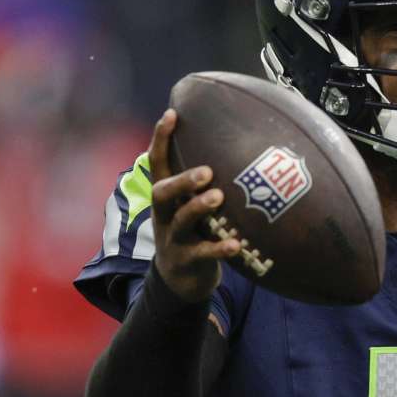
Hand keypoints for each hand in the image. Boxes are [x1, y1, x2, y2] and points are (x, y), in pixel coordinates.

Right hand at [148, 109, 241, 301]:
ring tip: (218, 197)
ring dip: (198, 207)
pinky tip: (236, 244)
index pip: (157, 164)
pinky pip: (203, 254)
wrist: (182, 283)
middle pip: (162, 193)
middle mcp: (165, 216)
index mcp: (166, 199)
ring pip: (181, 221)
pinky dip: (219, 248)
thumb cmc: (195, 233)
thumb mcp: (192, 208)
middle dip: (182, 180)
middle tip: (207, 171)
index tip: (171, 114)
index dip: (160, 140)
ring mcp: (173, 240)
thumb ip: (206, 185)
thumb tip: (240, 149)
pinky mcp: (187, 262)